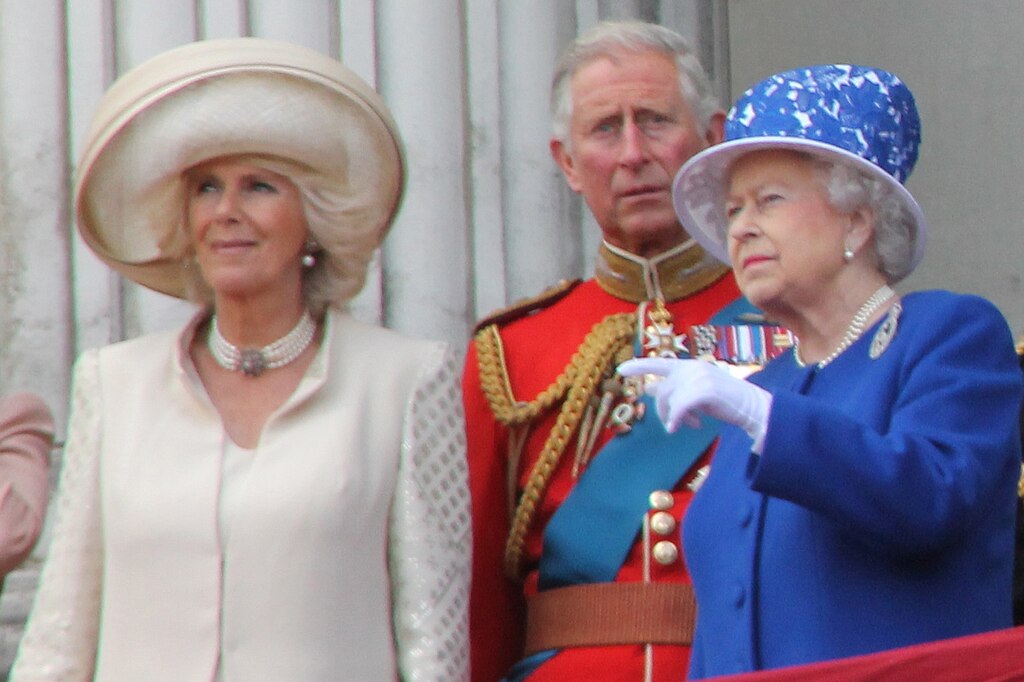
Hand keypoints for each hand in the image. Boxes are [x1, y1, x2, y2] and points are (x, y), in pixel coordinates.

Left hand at [617, 357, 772, 448]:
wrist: (752, 406)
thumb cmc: (724, 401)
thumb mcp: (695, 392)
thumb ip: (675, 389)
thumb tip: (650, 388)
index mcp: (689, 366)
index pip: (659, 363)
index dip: (639, 366)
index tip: (621, 369)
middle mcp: (692, 368)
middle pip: (662, 391)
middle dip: (664, 410)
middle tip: (675, 423)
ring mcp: (699, 377)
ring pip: (670, 401)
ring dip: (675, 417)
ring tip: (691, 424)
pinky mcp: (705, 390)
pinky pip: (680, 408)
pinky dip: (677, 420)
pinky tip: (683, 427)